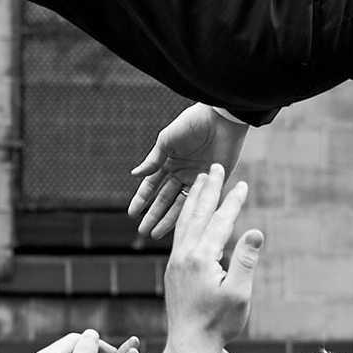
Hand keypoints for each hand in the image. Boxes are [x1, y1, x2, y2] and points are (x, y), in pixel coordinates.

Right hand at [130, 103, 250, 243]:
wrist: (221, 118)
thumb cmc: (192, 123)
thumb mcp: (167, 140)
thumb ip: (153, 160)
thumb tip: (134, 174)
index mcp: (168, 161)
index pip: (151, 185)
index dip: (142, 199)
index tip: (132, 214)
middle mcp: (181, 172)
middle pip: (164, 199)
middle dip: (153, 215)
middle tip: (143, 232)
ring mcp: (198, 179)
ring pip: (180, 204)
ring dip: (168, 219)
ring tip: (157, 235)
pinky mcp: (216, 182)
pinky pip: (202, 201)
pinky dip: (192, 213)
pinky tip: (183, 228)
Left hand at [161, 166, 261, 352]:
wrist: (189, 344)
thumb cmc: (218, 323)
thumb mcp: (238, 293)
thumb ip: (245, 261)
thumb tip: (256, 231)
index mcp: (202, 258)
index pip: (220, 221)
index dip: (233, 201)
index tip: (242, 183)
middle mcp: (184, 255)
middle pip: (198, 214)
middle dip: (209, 189)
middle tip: (215, 166)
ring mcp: (176, 262)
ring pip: (185, 222)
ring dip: (195, 199)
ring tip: (200, 181)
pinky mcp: (173, 270)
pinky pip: (179, 235)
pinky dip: (186, 218)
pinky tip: (190, 216)